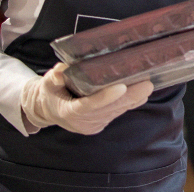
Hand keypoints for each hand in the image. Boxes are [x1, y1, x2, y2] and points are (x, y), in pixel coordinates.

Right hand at [20, 63, 152, 134]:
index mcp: (68, 112)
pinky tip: (142, 93)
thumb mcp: (46, 83)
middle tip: (147, 84)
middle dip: (130, 97)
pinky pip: (117, 113)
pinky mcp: (101, 123)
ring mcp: (94, 125)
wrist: (49, 110)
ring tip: (148, 85)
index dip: (106, 97)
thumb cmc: (49, 93)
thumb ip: (54, 77)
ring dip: (133, 99)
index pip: (89, 105)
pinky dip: (129, 103)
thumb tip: (62, 69)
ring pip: (116, 111)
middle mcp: (83, 122)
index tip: (122, 87)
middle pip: (109, 109)